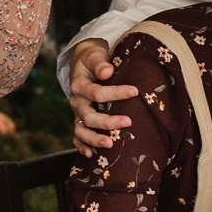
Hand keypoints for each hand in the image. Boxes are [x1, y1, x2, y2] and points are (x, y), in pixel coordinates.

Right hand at [67, 39, 137, 154]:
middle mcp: (76, 102)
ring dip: (94, 138)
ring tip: (110, 144)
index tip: (135, 91)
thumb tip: (107, 71)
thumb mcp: (94, 55)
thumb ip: (100, 63)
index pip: (96, 92)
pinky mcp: (80, 121)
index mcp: (79, 85)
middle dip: (108, 121)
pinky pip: (77, 137)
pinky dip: (82, 146)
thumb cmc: (92, 59)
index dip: (115, 93)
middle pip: (89, 115)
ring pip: (81, 130)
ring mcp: (77, 113)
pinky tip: (90, 155)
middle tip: (128, 122)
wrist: (82, 65)